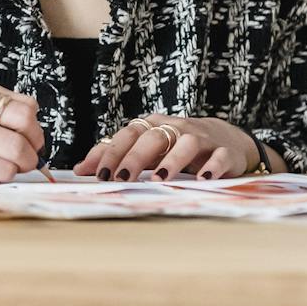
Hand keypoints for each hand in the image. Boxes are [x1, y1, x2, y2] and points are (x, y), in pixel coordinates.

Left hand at [75, 112, 260, 181]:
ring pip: (186, 143)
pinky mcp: (225, 151)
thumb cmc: (176, 147)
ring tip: (160, 178)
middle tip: (121, 179)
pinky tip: (203, 179)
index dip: (113, 152)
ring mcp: (202, 138)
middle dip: (135, 158)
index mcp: (153, 126)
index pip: (129, 134)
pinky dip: (212, 167)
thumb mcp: (147, 150)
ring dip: (172, 160)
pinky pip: (219, 157)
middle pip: (153, 137)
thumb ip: (116, 158)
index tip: (99, 174)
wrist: (225, 140)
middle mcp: (176, 127)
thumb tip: (81, 170)